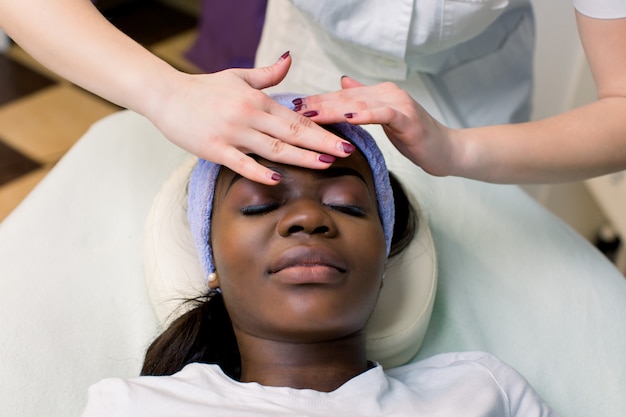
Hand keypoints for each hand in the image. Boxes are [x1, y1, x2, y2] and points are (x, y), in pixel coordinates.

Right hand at [145, 53, 355, 184]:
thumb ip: (267, 74)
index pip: (297, 118)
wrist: (166, 94)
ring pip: (274, 149)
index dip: (322, 129)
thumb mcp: (238, 76)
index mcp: (257, 100)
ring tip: (325, 164)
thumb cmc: (204, 88)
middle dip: (322, 143)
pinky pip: (241, 163)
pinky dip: (259, 172)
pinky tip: (277, 179)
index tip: (344, 138)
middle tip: (347, 152)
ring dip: (301, 158)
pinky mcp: (215, 149)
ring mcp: (232, 133)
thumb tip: (290, 59)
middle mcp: (249, 116)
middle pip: (293, 133)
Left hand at [293, 77, 456, 176]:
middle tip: (292, 108)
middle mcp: (387, 93)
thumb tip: (343, 81)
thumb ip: (365, 99)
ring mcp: (399, 104)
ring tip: (311, 113)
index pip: (341, 96)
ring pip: (359, 104)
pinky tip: (348, 116)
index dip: (317, 100)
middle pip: (346, 97)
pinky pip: (383, 114)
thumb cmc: (414, 137)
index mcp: (378, 94)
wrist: (447, 150)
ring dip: (334, 108)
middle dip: (318, 103)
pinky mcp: (408, 119)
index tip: (292, 105)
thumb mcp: (384, 117)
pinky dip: (365, 115)